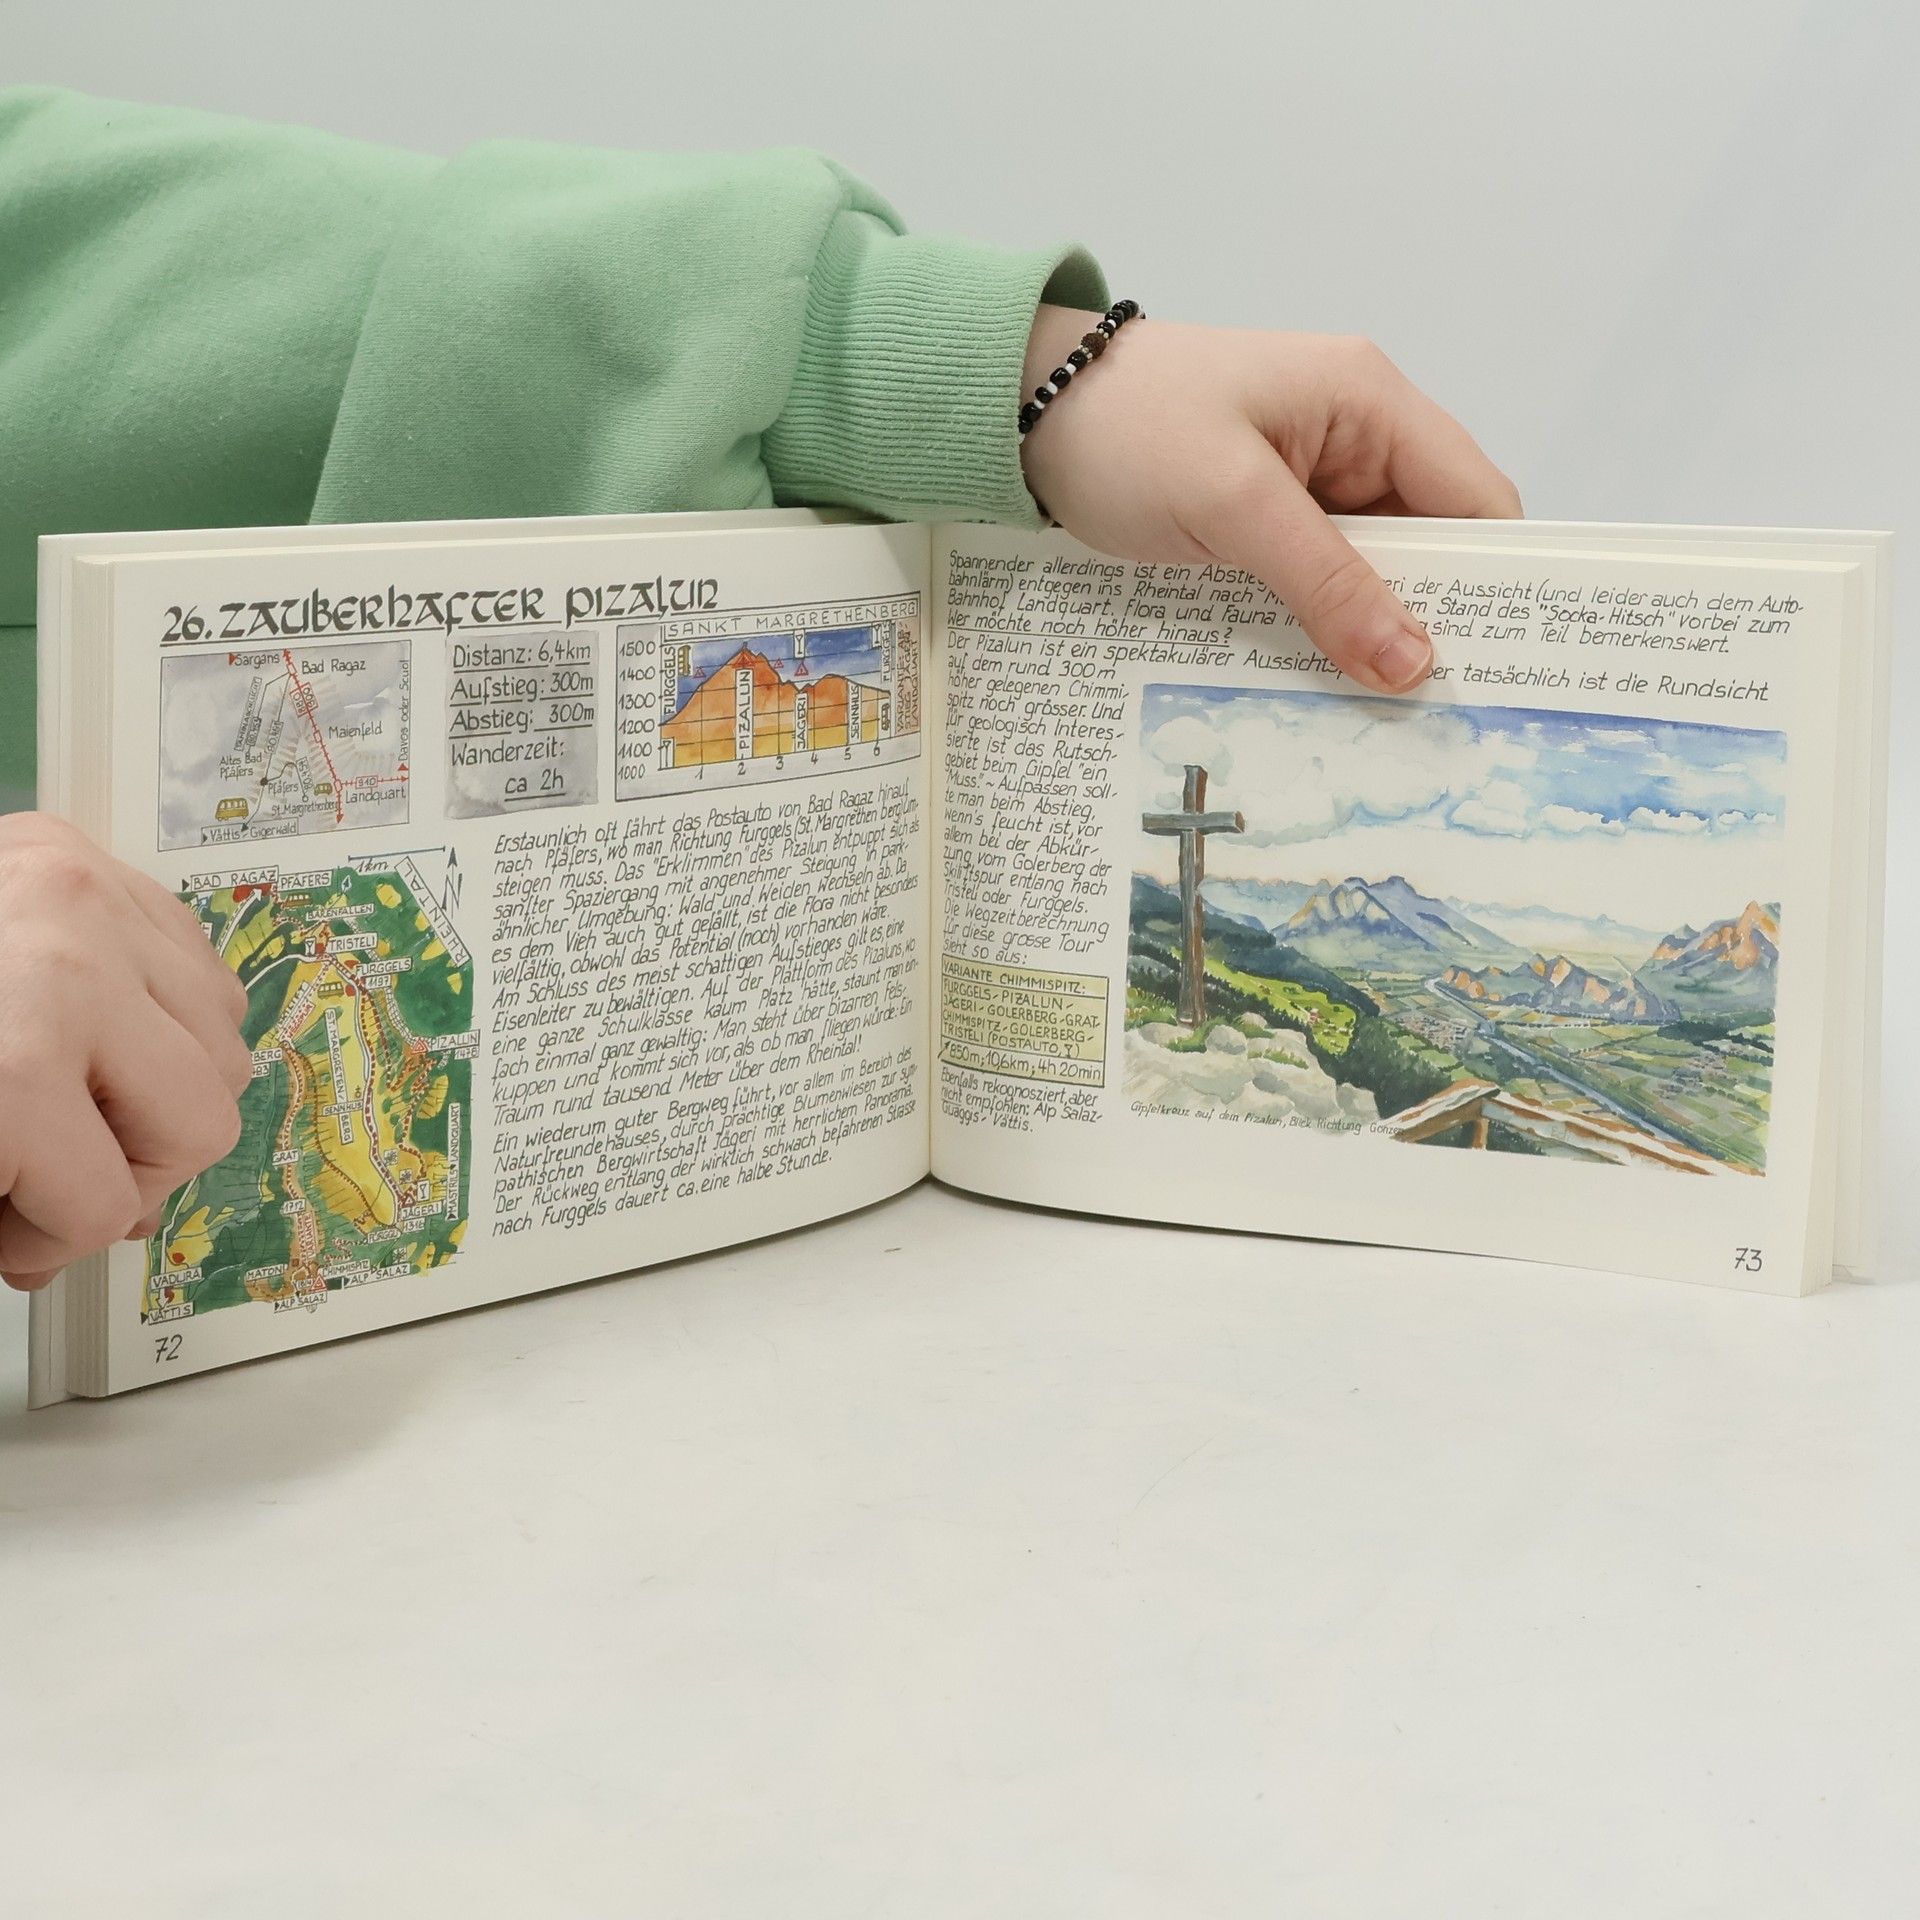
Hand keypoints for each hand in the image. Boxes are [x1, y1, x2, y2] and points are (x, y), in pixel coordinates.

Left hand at [0, 815, 249, 1290]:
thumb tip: (42, 1253)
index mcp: (10, 1068)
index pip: (101, 1205)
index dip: (44, 1238)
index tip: (4, 1232)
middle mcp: (73, 970)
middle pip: (197, 1125)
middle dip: (127, 1168)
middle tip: (53, 1169)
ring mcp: (98, 907)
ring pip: (222, 1046)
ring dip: (156, 1088)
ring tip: (76, 1090)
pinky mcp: (106, 870)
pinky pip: (206, 975)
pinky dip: (165, 1017)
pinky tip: (93, 1029)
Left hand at [1018, 307, 1521, 692]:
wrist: (1026, 410)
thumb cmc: (1126, 429)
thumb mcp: (1231, 506)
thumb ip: (1325, 585)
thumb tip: (1413, 664)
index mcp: (1369, 401)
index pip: (1474, 497)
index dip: (1498, 579)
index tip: (1501, 668)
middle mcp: (1355, 434)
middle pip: (1432, 541)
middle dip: (1434, 618)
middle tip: (1442, 716)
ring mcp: (1309, 476)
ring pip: (1373, 568)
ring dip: (1372, 630)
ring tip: (1387, 715)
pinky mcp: (1266, 514)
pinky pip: (1318, 576)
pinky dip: (1323, 622)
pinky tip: (1324, 677)